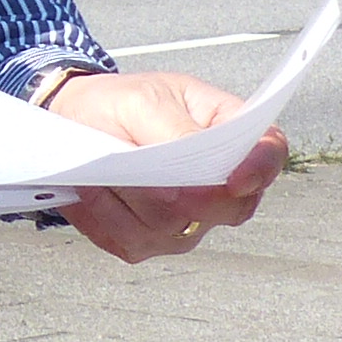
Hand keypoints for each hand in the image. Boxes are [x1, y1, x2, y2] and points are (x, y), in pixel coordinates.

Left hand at [34, 69, 284, 264]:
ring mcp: (188, 220)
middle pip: (223, 207)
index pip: (269, 153)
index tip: (234, 177)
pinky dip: (105, 215)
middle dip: (174, 189)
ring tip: (102, 169)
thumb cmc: (117, 103)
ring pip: (171, 228)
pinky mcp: (149, 241)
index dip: (260, 168)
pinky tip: (91, 189)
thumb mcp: (144, 100)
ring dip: (130, 198)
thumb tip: (193, 181)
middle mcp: (220, 186)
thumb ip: (175, 134)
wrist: (71, 120)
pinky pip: (132, 241)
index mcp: (231, 133)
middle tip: (135, 166)